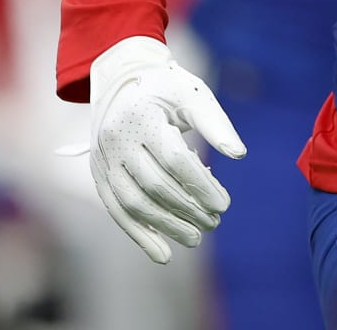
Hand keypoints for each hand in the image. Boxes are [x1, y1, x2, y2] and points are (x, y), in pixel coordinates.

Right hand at [84, 36, 246, 263]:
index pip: (174, 159)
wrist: (121, 81)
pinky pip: (116, 210)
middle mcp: (116, 140)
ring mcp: (102, 159)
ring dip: (165, 226)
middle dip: (187, 208)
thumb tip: (239, 154)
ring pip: (132, 203)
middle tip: (215, 222)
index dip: (200, 185)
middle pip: (153, 185)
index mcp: (141, 117)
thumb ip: (216, 123)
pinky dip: (138, 234)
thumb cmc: (165, 88)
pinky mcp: (98, 174)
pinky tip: (162, 254)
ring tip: (195, 238)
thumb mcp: (192, 94)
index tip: (224, 204)